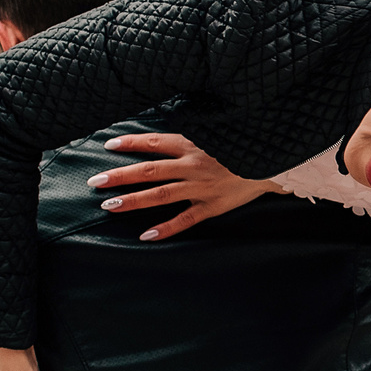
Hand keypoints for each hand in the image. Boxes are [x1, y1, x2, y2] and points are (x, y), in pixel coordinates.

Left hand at [87, 132, 280, 240]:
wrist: (274, 164)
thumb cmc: (243, 147)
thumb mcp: (216, 135)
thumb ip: (189, 138)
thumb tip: (163, 137)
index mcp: (193, 145)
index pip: (154, 143)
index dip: (130, 143)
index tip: (108, 145)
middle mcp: (193, 166)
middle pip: (149, 171)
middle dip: (120, 176)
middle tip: (96, 182)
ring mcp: (201, 188)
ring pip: (160, 195)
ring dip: (133, 200)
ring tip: (109, 206)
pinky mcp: (212, 206)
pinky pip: (185, 219)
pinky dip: (165, 228)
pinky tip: (146, 235)